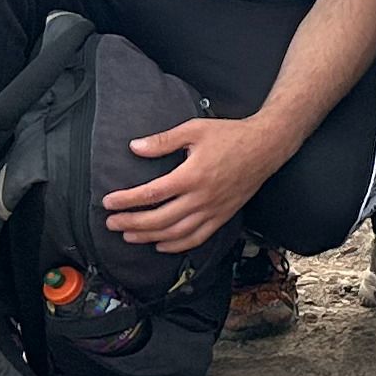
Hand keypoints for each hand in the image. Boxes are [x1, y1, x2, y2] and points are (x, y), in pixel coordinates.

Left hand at [101, 113, 283, 252]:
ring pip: (175, 233)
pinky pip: (197, 238)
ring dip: (149, 237)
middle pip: (159, 219)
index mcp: (191, 175)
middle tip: (111, 223)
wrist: (266, 146)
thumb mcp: (194, 130)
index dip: (126, 200)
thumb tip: (135, 147)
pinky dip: (177, 246)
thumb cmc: (230, 135)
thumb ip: (163, 140)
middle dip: (131, 223)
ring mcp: (213, 210)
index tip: (109, 202)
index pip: (151, 194)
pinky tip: (162, 246)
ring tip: (129, 236)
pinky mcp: (223, 216)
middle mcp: (201, 197)